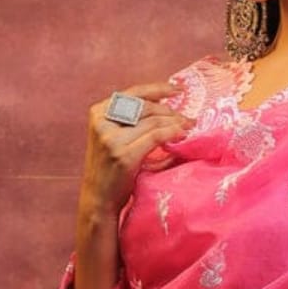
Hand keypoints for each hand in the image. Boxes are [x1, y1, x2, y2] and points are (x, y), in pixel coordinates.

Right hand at [78, 81, 192, 227]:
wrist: (98, 200)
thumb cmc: (111, 170)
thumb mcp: (115, 139)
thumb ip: (132, 123)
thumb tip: (167, 108)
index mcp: (99, 113)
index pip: (133, 93)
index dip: (157, 89)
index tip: (178, 89)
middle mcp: (102, 122)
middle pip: (145, 107)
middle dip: (170, 111)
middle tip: (189, 119)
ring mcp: (111, 139)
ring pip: (153, 121)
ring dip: (175, 122)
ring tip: (189, 127)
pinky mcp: (124, 155)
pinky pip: (156, 137)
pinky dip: (172, 134)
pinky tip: (182, 136)